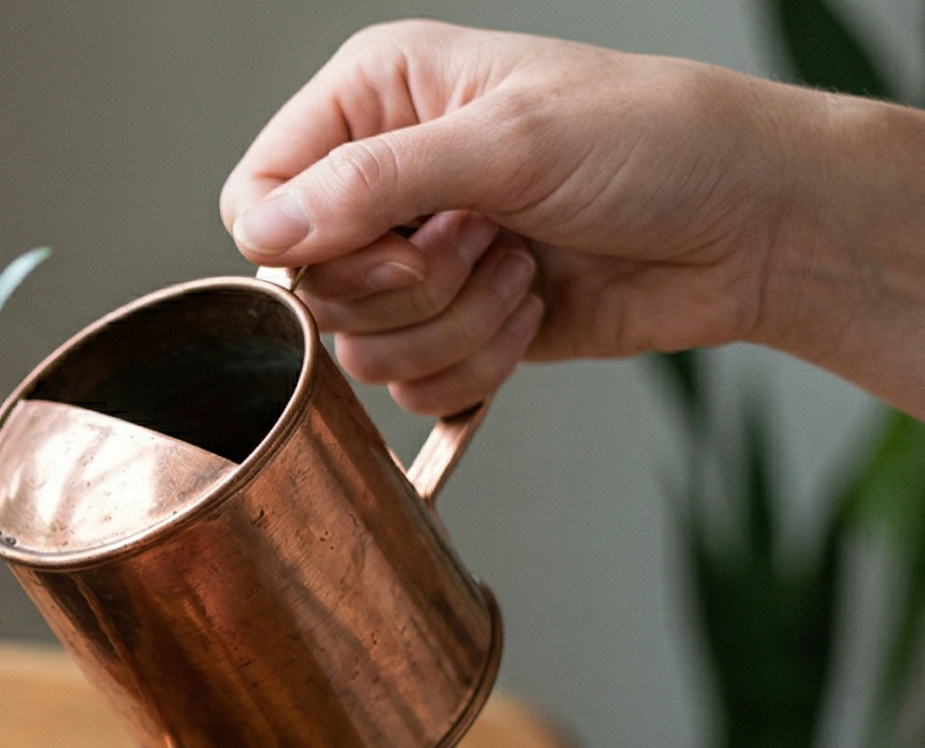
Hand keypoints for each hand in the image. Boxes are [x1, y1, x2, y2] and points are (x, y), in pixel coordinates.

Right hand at [220, 21, 924, 414]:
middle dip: (407, 284)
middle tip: (484, 239)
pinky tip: (534, 310)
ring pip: (359, 347)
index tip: (394, 238)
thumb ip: (371, 182)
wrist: (755, 225)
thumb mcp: (509, 142)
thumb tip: (266, 228)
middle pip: (308, 285)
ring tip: (523, 270)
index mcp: (375, 98)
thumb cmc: (658, 143)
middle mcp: (384, 176)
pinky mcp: (456, 323)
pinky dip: (476, 364)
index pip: (257, 193)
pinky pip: (410, 384)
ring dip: (452, 325)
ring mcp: (420, 256)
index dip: (305, 243)